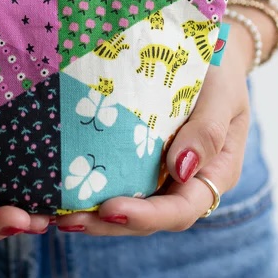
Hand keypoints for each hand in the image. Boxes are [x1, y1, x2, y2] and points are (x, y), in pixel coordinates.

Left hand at [54, 29, 251, 235]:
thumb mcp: (223, 95)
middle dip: (106, 224)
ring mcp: (159, 176)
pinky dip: (87, 192)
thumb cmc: (220, 72)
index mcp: (212, 175)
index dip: (146, 216)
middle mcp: (184, 184)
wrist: (210, 52)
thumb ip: (209, 131)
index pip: (180, 210)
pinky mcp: (135, 163)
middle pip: (146, 220)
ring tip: (53, 216)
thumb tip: (183, 168)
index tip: (110, 209)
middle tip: (67, 220)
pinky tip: (55, 193)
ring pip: (125, 209)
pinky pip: (113, 184)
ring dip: (90, 216)